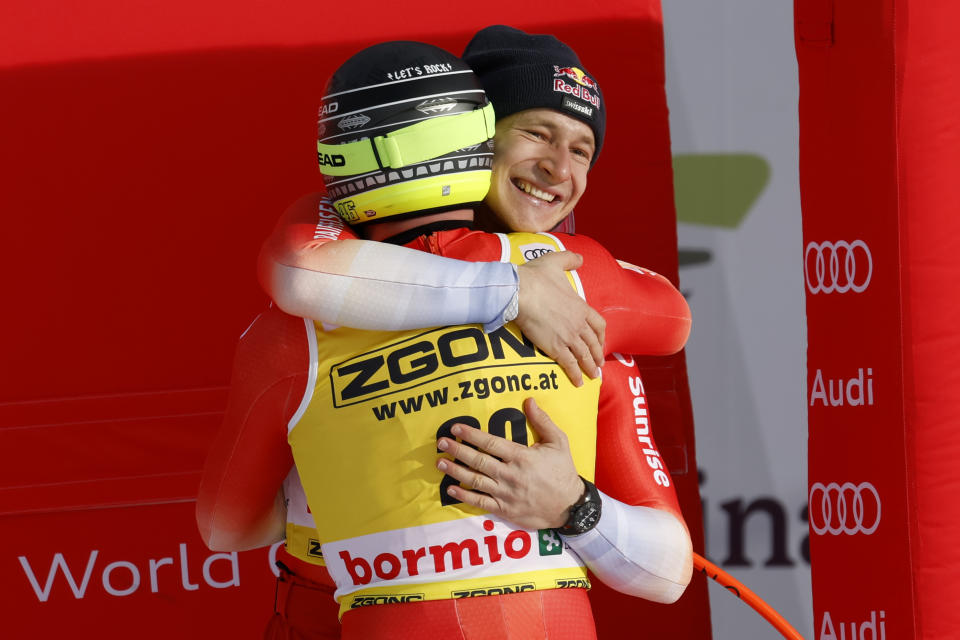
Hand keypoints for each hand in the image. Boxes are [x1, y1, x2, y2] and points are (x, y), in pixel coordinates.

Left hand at [435, 398, 583, 529]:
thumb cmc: (563, 471)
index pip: (491, 443)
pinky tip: (451, 489)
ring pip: (475, 481)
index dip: (472, 435)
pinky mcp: (505, 509)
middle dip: (458, 451)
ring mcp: (506, 493)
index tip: (456, 428)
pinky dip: (465, 496)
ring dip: (455, 471)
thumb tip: (529, 401)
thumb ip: (542, 421)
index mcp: (521, 457)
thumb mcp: (559, 442)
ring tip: (440, 463)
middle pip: (478, 461)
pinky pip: (480, 502)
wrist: (570, 506)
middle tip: (441, 443)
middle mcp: (510, 475)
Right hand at [515, 251, 604, 386]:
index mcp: (580, 306)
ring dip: (590, 367)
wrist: (520, 291)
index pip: (598, 324)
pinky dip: (575, 374)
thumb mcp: (555, 261)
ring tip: (593, 376)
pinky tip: (577, 382)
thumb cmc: (535, 276)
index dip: (601, 336)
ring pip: (584, 356)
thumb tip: (580, 259)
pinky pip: (569, 364)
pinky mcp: (555, 347)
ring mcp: (568, 336)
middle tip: (599, 365)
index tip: (601, 342)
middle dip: (597, 355)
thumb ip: (569, 260)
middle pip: (593, 343)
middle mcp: (578, 323)